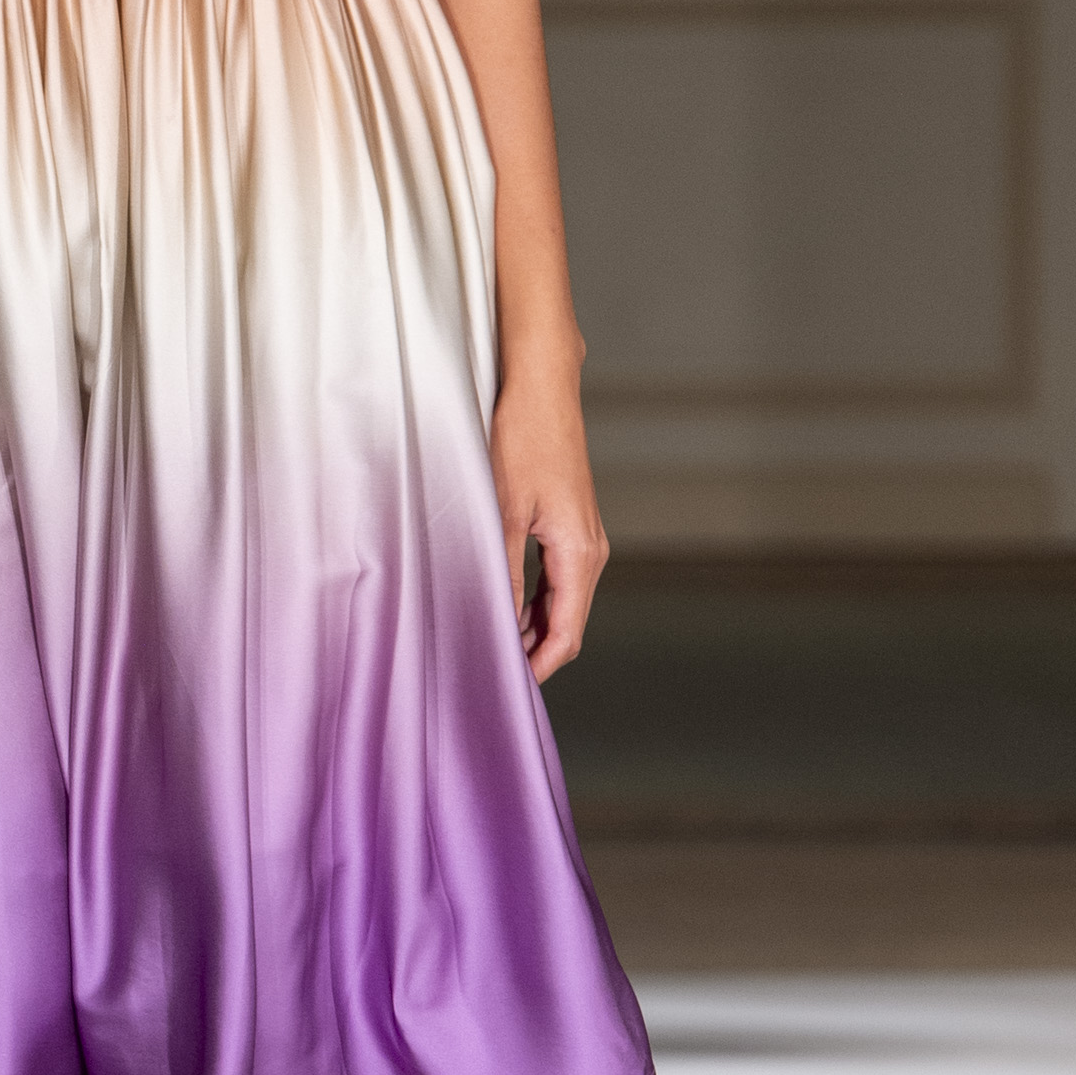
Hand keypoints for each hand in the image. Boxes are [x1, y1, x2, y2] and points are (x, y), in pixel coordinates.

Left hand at [489, 342, 607, 682]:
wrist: (541, 387)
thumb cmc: (521, 439)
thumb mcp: (501, 511)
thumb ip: (500, 571)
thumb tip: (492, 621)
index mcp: (580, 554)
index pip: (566, 635)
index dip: (536, 667)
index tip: (504, 687)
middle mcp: (590, 551)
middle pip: (566, 624)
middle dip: (531, 652)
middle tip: (485, 669)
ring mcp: (583, 537)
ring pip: (559, 603)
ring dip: (528, 626)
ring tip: (485, 641)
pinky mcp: (569, 524)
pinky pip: (555, 579)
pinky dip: (531, 600)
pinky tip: (499, 604)